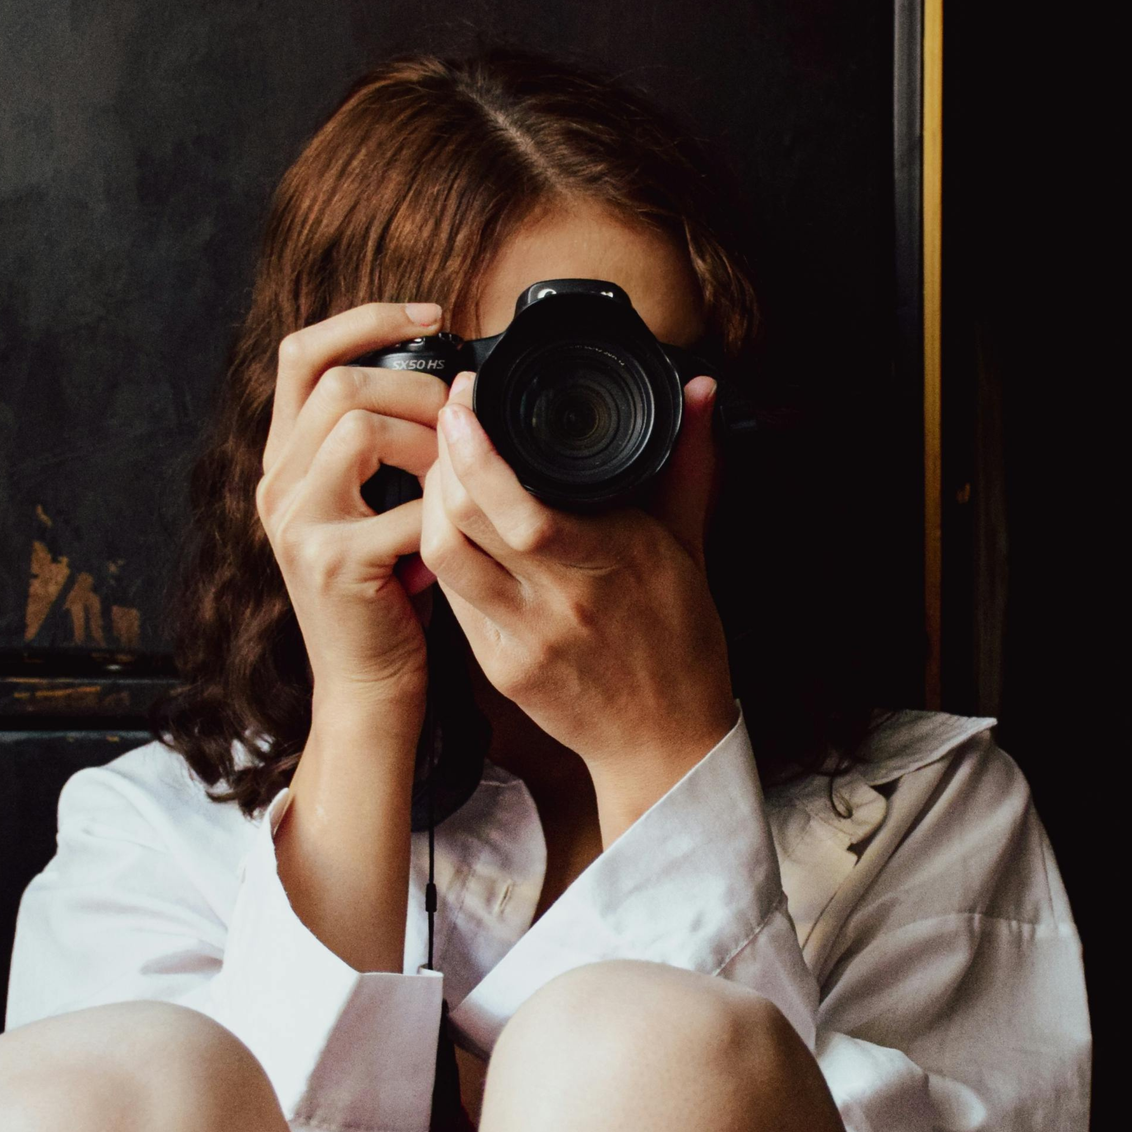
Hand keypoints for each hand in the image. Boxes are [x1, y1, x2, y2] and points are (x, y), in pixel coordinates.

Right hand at [259, 301, 448, 972]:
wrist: (368, 689)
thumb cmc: (388, 597)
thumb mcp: (375, 509)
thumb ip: (385, 449)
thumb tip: (449, 381)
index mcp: (285, 462)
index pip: (301, 354)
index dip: (364, 319)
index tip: (431, 314)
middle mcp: (277, 485)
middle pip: (336, 380)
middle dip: (415, 383)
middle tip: (462, 412)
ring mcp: (297, 524)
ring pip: (358, 424)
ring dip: (427, 435)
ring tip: (457, 468)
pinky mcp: (334, 563)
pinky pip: (400, 501)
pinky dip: (443, 507)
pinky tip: (459, 526)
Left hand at [420, 372, 736, 842]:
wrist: (667, 742)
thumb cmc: (682, 641)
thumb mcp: (691, 546)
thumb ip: (689, 462)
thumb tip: (702, 389)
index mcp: (613, 562)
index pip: (519, 504)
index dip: (475, 448)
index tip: (466, 400)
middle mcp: (562, 602)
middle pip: (464, 522)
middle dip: (443, 460)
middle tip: (448, 424)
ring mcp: (525, 640)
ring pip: (444, 557)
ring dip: (430, 505)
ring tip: (443, 472)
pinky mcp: (499, 669)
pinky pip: (453, 598)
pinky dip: (442, 552)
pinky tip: (448, 526)